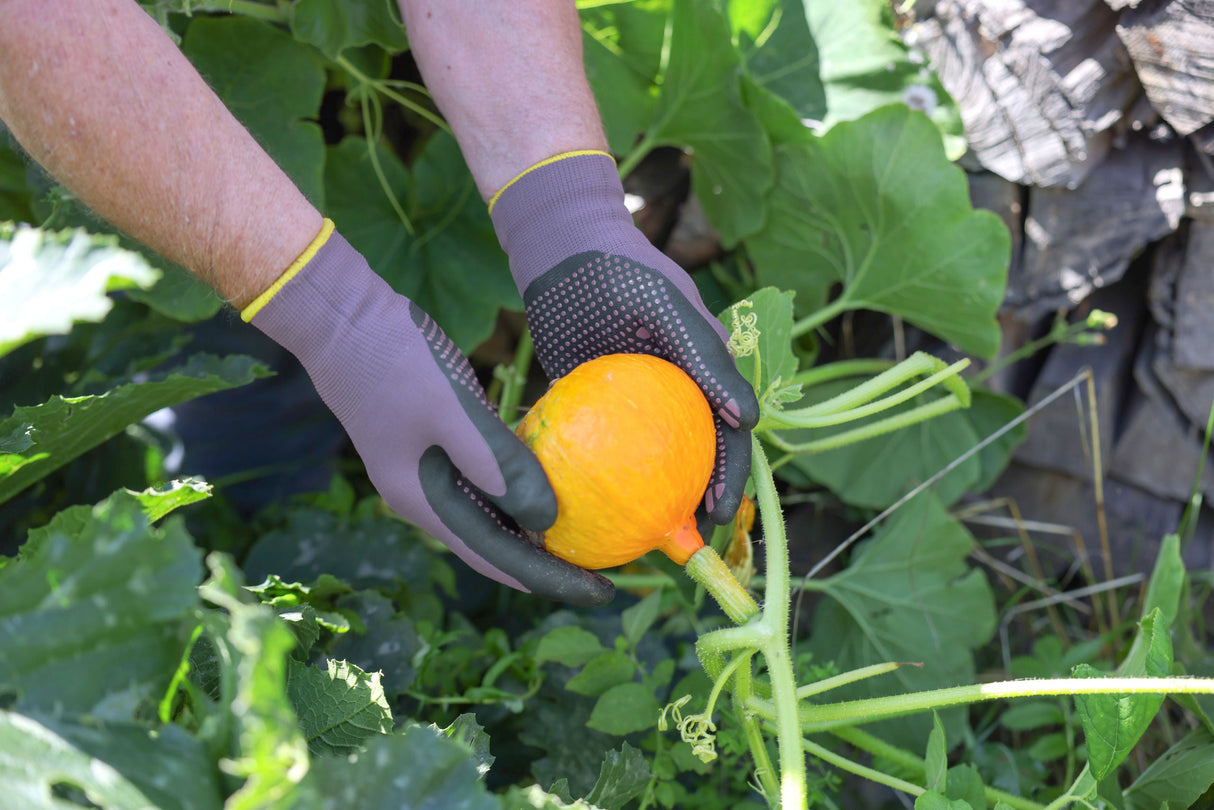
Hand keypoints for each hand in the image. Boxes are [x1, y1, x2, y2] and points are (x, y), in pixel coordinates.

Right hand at [245, 220, 613, 605]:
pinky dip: (517, 487)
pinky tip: (550, 481)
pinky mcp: (431, 439)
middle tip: (603, 574)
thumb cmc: (393, 358)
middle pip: (494, 544)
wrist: (337, 313)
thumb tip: (546, 522)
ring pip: (489, 513)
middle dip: (546, 563)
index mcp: (423, 499)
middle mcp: (423, 494)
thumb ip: (497, 465)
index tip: (601, 593)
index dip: (549, 578)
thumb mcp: (450, 410)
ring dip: (533, 528)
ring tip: (584, 538)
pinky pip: (484, 478)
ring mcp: (424, 467)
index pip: (496, 556)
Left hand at [490, 152, 759, 522]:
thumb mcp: (669, 308)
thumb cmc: (622, 270)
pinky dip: (606, 476)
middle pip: (696, 453)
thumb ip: (709, 357)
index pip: (730, 433)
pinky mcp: (597, 401)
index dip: (731, 476)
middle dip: (697, 499)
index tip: (715, 512)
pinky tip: (593, 506)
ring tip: (642, 534)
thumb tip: (749, 419)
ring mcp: (638, 399)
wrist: (562, 251)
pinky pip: (605, 446)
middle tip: (682, 538)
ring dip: (654, 495)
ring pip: (653, 457)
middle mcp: (677, 390)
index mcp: (706, 370)